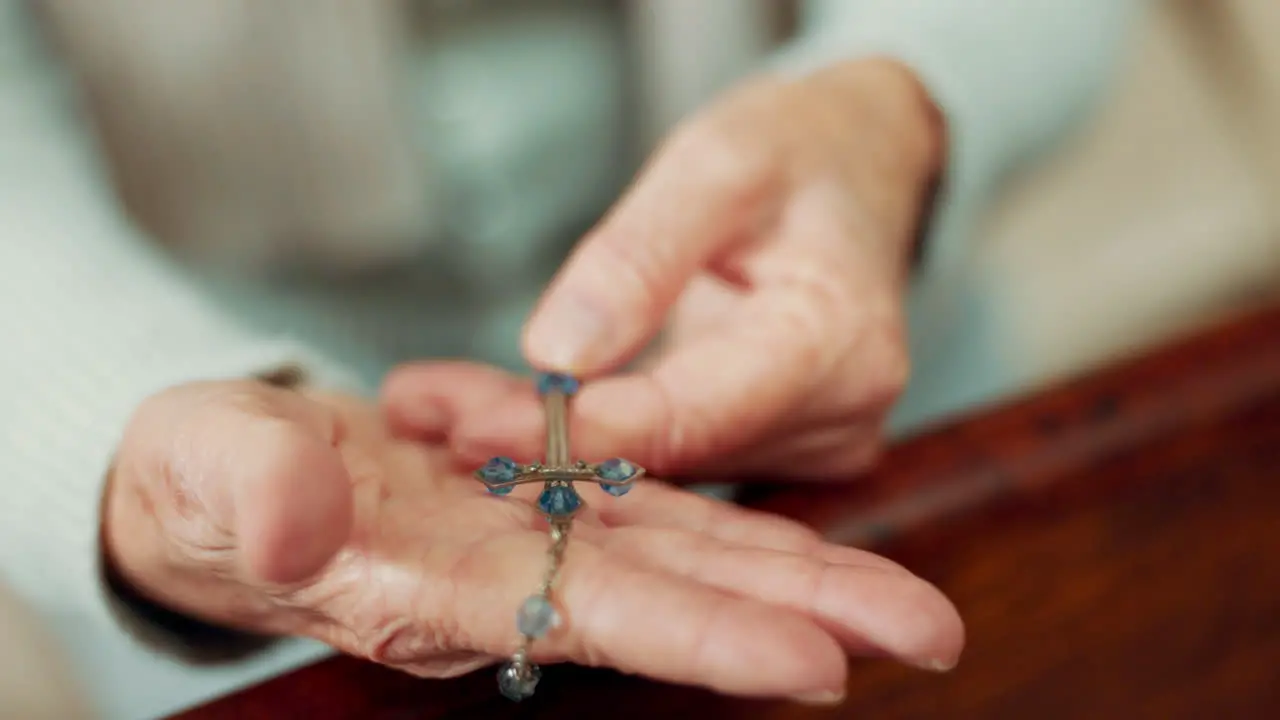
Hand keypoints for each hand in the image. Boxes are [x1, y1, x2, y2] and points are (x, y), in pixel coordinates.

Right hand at [105, 379, 962, 700]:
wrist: (215, 482)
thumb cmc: (199, 485)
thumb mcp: (203, 472)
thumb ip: (251, 492)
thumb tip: (298, 521)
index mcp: (434, 588)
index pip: (594, 617)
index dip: (702, 637)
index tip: (816, 663)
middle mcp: (506, 579)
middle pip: (679, 597)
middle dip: (800, 615)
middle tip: (928, 632)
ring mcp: (531, 539)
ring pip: (686, 552)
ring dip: (793, 569)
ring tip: (902, 594)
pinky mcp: (534, 498)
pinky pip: (651, 508)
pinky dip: (728, 520)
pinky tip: (804, 532)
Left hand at [382, 59, 943, 478]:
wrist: (854, 173)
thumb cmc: (799, 152)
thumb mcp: (718, 163)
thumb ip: (641, 255)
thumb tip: (559, 354)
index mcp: (838, 346)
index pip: (688, 416)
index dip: (575, 429)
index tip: (470, 422)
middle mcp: (835, 420)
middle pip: (663, 453)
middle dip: (539, 439)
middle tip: (423, 412)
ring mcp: (809, 445)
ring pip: (655, 464)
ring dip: (549, 440)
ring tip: (439, 403)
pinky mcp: (772, 448)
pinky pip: (666, 453)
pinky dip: (586, 431)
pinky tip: (500, 409)